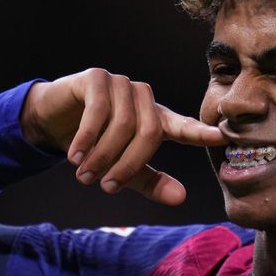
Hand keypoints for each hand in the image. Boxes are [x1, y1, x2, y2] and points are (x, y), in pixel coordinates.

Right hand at [21, 68, 225, 204]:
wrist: (54, 122)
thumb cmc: (95, 145)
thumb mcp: (123, 168)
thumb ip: (151, 181)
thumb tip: (180, 198)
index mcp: (157, 119)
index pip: (184, 127)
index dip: (201, 133)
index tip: (222, 137)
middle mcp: (143, 98)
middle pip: (149, 133)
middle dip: (126, 165)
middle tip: (106, 186)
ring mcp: (121, 85)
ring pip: (123, 124)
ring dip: (103, 155)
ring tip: (85, 175)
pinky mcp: (97, 77)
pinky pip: (99, 110)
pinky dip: (87, 137)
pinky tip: (75, 154)